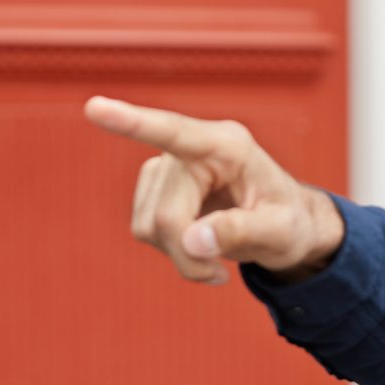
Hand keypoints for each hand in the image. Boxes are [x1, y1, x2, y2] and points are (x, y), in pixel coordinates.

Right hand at [92, 95, 346, 283]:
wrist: (284, 226)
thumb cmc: (290, 223)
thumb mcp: (281, 232)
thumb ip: (242, 233)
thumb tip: (192, 241)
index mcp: (229, 146)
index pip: (175, 133)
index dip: (133, 123)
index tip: (94, 107)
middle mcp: (194, 148)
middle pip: (166, 214)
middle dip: (188, 254)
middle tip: (218, 276)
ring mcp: (169, 166)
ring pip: (149, 226)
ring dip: (180, 256)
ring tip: (215, 260)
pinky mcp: (156, 186)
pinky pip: (144, 229)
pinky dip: (170, 251)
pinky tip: (199, 247)